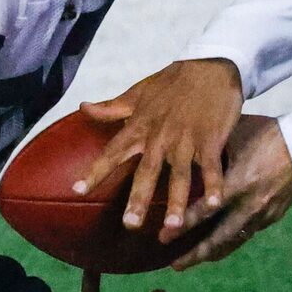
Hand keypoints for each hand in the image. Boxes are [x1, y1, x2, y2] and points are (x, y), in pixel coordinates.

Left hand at [77, 58, 243, 241]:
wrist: (211, 65)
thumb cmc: (173, 81)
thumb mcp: (139, 92)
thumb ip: (112, 107)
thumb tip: (83, 108)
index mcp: (140, 125)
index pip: (113, 151)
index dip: (95, 171)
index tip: (77, 191)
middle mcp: (160, 136)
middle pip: (147, 171)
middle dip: (138, 198)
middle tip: (130, 225)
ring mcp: (187, 139)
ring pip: (179, 174)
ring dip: (176, 201)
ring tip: (172, 226)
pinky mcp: (211, 139)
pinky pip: (212, 166)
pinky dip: (214, 185)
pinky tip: (213, 204)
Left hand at [171, 114, 291, 267]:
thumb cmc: (267, 134)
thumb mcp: (235, 136)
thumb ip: (212, 151)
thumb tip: (184, 154)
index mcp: (238, 183)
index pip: (204, 211)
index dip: (182, 226)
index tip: (163, 237)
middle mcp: (249, 205)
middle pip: (218, 239)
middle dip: (195, 254)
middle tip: (174, 265)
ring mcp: (262, 215)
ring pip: (233, 242)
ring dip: (211, 254)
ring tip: (191, 262)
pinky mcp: (272, 218)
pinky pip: (246, 235)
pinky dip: (229, 243)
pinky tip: (217, 247)